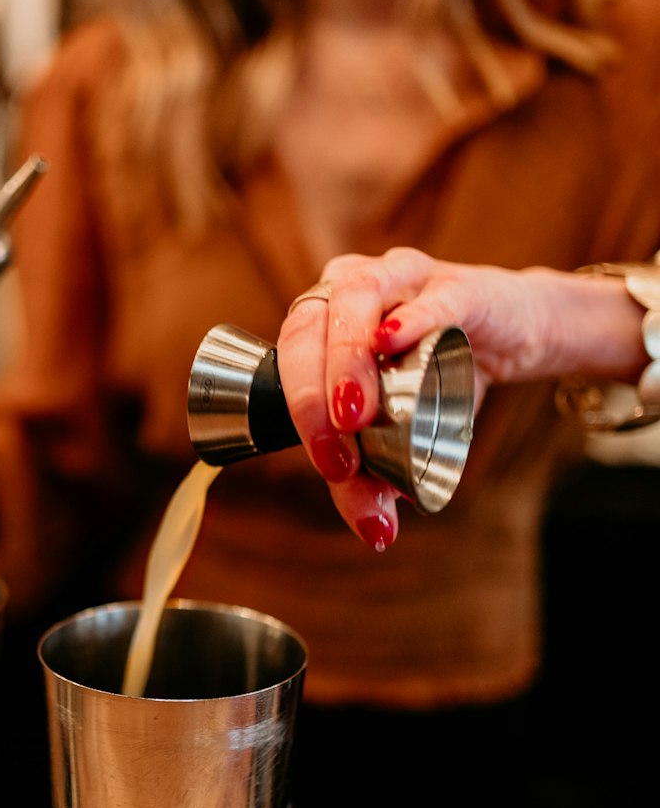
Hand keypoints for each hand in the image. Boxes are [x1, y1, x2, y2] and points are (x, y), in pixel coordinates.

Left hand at [276, 247, 572, 548]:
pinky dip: (409, 318)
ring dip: (348, 358)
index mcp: (323, 320)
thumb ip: (378, 475)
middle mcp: (351, 287)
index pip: (291, 355)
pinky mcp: (458, 284)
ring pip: (356, 299)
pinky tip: (391, 340)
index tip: (332, 465)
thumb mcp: (406, 430)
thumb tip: (375, 530)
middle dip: (314, 390)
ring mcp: (402, 277)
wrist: (516, 336)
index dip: (301, 409)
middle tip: (337, 445)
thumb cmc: (443, 373)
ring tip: (355, 413)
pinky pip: (429, 296)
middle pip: (311, 326)